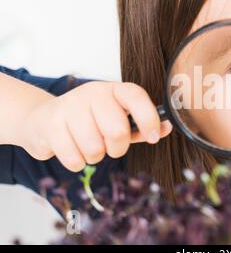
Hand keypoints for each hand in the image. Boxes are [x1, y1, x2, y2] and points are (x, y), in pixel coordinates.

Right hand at [20, 81, 171, 171]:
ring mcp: (69, 106)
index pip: (135, 96)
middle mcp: (92, 93)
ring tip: (86, 144)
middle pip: (117, 131)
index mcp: (113, 90)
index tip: (152, 137)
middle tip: (109, 144)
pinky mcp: (50, 124)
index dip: (148, 117)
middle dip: (116, 148)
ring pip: (94, 149)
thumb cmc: (89, 120)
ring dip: (94, 156)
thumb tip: (165, 128)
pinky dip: (77, 162)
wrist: (43, 119)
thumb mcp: (117, 118)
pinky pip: (74, 159)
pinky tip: (71, 148)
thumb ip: (141, 125)